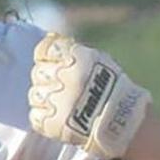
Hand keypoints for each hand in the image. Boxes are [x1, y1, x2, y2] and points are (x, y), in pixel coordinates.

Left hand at [28, 32, 150, 159]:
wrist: (124, 122)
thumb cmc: (113, 88)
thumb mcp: (99, 60)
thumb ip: (73, 50)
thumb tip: (50, 37)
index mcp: (77, 59)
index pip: (44, 49)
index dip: (45, 56)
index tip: (50, 62)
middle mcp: (65, 78)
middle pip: (38, 72)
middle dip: (47, 79)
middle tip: (62, 88)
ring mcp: (57, 101)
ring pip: (35, 94)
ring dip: (46, 99)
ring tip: (63, 104)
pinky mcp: (52, 123)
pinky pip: (36, 116)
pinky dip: (45, 118)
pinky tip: (61, 117)